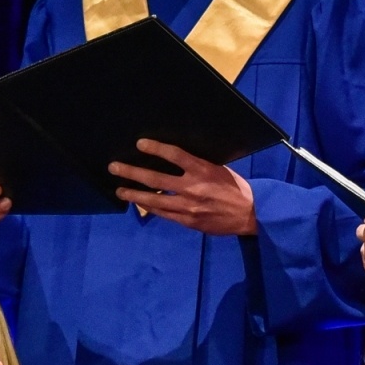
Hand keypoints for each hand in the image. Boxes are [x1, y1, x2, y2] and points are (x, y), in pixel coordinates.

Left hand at [109, 139, 257, 235]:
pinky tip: (139, 203)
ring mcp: (188, 206)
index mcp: (203, 169)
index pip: (174, 155)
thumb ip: (196, 166)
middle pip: (155, 178)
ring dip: (134, 194)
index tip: (139, 144)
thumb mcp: (218, 169)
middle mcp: (192, 187)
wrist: (250, 214)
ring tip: (119, 191)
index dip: (156, 148)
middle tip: (114, 167)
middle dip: (132, 172)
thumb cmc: (234, 188)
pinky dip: (149, 207)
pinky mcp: (187, 221)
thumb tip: (173, 159)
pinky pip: (163, 213)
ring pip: (154, 200)